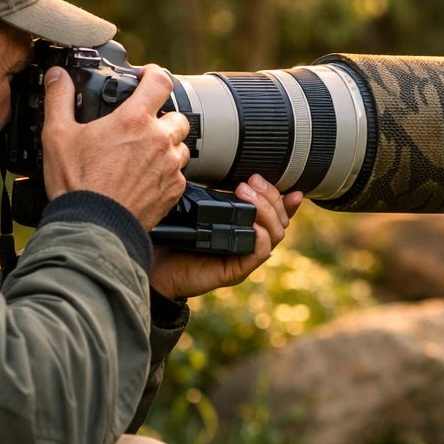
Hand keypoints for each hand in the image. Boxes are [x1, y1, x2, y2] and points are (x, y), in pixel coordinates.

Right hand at [40, 64, 188, 229]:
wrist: (93, 226)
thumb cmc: (77, 183)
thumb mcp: (57, 135)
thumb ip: (59, 99)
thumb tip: (57, 76)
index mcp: (134, 120)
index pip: (160, 81)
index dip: (154, 74)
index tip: (147, 78)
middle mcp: (158, 140)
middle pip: (176, 115)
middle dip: (162, 117)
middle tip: (142, 126)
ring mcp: (169, 167)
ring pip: (181, 146)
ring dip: (167, 146)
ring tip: (143, 155)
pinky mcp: (173, 191)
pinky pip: (179, 175)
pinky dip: (167, 174)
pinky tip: (145, 179)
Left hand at [149, 175, 304, 298]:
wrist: (154, 264)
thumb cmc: (173, 237)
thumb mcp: (198, 209)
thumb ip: (218, 196)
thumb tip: (230, 172)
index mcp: (244, 228)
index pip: (276, 214)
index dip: (286, 201)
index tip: (288, 187)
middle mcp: (248, 244)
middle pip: (280, 222)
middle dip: (272, 198)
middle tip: (253, 183)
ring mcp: (244, 258)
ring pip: (275, 235)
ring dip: (266, 211)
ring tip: (245, 194)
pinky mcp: (235, 271)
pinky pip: (260, 253)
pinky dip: (260, 236)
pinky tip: (252, 224)